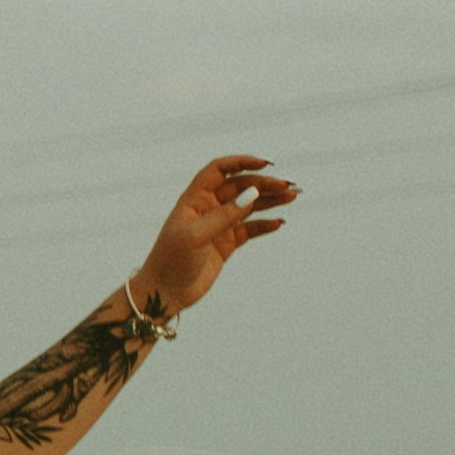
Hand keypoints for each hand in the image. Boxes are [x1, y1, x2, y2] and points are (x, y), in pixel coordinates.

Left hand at [130, 154, 295, 314]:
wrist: (163, 292)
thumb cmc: (171, 261)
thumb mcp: (196, 236)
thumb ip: (225, 215)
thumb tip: (252, 194)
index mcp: (195, 199)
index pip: (219, 170)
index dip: (241, 162)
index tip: (265, 164)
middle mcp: (207, 208)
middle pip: (240, 187)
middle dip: (263, 184)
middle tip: (287, 186)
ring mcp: (218, 226)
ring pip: (248, 206)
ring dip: (269, 200)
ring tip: (291, 197)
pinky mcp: (225, 244)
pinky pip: (249, 229)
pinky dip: (264, 225)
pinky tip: (278, 222)